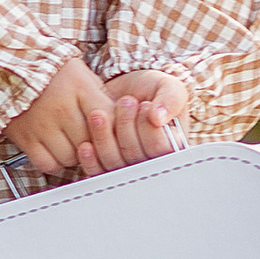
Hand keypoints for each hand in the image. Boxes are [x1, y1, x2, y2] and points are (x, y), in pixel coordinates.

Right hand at [4, 49, 116, 178]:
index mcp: (80, 88)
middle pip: (91, 141)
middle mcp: (62, 108)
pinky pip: (48, 164)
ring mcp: (43, 125)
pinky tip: (57, 151)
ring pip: (71, 157)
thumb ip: (100, 97)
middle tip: (92, 138)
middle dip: (95, 143)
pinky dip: (55, 163)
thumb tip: (121, 120)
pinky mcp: (26, 138)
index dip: (114, 129)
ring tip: (73, 142)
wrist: (10, 64)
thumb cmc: (50, 70)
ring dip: (76, 155)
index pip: (109, 119)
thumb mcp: (82, 74)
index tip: (112, 130)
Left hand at [77, 68, 191, 172]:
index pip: (162, 149)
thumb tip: (158, 118)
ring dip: (105, 139)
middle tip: (125, 101)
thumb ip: (170, 99)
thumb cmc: (150, 88)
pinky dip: (91, 161)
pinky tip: (86, 145)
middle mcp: (152, 161)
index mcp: (173, 146)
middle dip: (127, 128)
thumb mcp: (167, 86)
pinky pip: (98, 173)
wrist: (122, 88)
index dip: (150, 130)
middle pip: (136, 158)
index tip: (144, 105)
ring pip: (115, 164)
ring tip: (99, 114)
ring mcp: (128, 166)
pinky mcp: (107, 167)